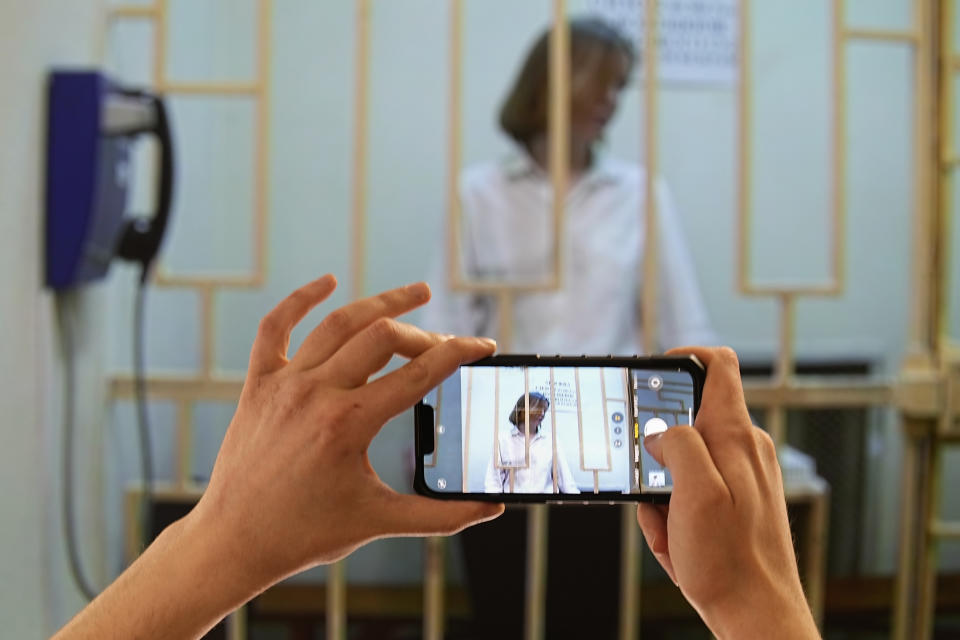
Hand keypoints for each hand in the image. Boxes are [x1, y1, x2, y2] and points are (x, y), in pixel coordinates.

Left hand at [53, 276, 503, 639]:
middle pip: (382, 336)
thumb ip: (442, 515)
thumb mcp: (379, 521)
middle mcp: (316, 394)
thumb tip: (491, 511)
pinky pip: (276, 328)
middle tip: (445, 346)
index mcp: (349, 425)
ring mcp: (284, 385)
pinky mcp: (259, 385)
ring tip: (417, 293)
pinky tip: (328, 281)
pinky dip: (300, 299)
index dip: (459, 353)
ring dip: (381, 302)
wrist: (234, 542)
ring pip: (339, 323)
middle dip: (423, 335)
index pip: (419, 373)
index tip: (482, 346)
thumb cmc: (306, 534)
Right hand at [636, 347, 819, 639]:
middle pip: (690, 422)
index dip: (684, 356)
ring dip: (665, 491)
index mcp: (735, 436)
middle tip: (651, 485)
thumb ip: (678, 446)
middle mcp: (746, 448)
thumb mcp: (693, 493)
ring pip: (686, 463)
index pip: (718, 366)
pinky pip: (694, 492)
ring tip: (670, 528)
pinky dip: (677, 513)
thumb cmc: (731, 562)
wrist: (758, 614)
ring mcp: (746, 475)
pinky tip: (680, 540)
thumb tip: (661, 430)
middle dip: (659, 452)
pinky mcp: (741, 500)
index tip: (654, 370)